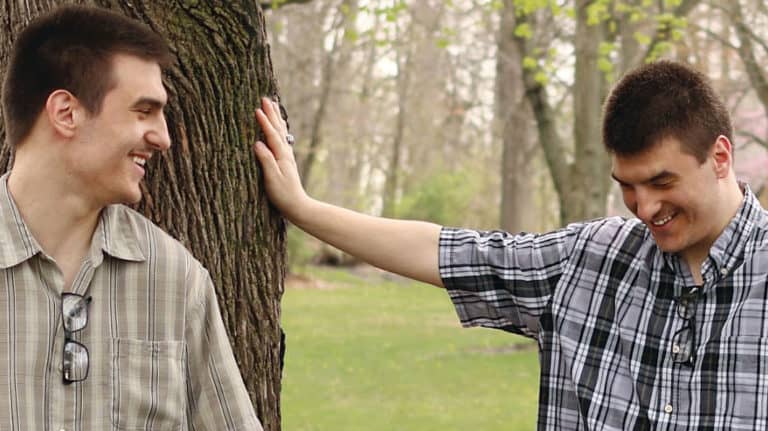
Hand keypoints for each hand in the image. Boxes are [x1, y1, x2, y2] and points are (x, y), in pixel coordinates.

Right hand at [253, 97, 308, 220]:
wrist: (297, 206)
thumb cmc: (283, 195)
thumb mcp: (272, 179)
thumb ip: (266, 161)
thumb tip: (257, 143)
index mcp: (282, 156)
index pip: (272, 135)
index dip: (264, 122)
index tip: (257, 109)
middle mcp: (285, 153)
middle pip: (278, 129)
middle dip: (271, 113)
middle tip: (265, 98)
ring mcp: (286, 156)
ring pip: (281, 132)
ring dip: (276, 118)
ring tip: (273, 105)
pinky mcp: (285, 160)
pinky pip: (282, 139)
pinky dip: (279, 128)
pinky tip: (278, 126)